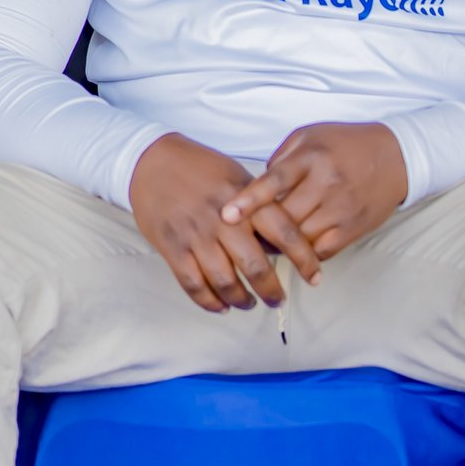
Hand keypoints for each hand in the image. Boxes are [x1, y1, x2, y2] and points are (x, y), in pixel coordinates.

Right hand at [128, 133, 321, 313]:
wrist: (150, 160)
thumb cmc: (198, 168)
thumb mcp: (236, 176)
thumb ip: (259, 206)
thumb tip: (281, 243)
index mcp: (244, 199)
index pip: (285, 233)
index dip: (305, 259)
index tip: (314, 277)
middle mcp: (222, 219)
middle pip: (255, 267)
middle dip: (271, 291)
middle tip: (277, 299)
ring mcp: (195, 234)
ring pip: (225, 282)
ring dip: (241, 300)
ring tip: (248, 303)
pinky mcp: (172, 246)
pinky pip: (193, 284)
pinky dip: (209, 301)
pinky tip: (219, 305)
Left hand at [219, 122, 407, 260]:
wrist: (395, 157)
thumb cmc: (343, 144)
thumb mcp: (308, 136)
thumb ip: (280, 159)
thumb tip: (256, 187)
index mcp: (310, 157)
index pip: (274, 180)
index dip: (249, 200)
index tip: (227, 215)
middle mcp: (326, 184)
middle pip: (285, 217)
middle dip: (260, 227)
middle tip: (241, 233)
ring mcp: (341, 209)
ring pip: (301, 239)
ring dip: (280, 244)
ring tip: (265, 241)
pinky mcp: (354, 229)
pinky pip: (322, 250)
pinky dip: (304, 252)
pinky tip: (295, 247)